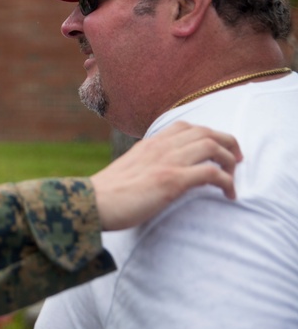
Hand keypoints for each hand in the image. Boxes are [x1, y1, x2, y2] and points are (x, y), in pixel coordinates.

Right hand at [90, 122, 241, 230]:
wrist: (92, 202)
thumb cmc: (107, 193)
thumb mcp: (128, 170)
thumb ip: (144, 164)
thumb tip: (156, 174)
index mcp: (149, 143)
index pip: (185, 126)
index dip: (208, 134)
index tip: (218, 150)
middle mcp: (159, 146)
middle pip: (205, 131)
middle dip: (228, 143)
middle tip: (236, 161)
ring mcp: (166, 161)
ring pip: (212, 147)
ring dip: (230, 161)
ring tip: (233, 179)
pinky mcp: (171, 181)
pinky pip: (212, 173)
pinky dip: (228, 182)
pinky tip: (229, 195)